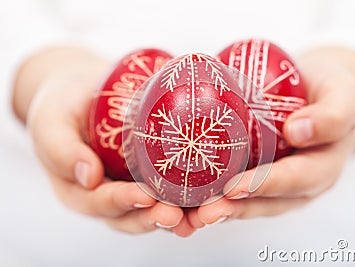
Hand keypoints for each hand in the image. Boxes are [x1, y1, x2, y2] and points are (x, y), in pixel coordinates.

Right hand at [13, 47, 194, 235]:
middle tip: (175, 215)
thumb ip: (61, 149)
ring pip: (155, 209)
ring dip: (177, 215)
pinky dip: (189, 195)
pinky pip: (170, 188)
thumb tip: (89, 177)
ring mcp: (132, 185)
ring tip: (199, 215)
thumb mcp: (50, 123)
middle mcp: (108, 195)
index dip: (122, 202)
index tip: (144, 197)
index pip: (100, 202)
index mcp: (79, 190)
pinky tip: (210, 193)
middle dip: (154, 217)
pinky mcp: (151, 173)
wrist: (82, 93)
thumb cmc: (61, 107)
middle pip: (132, 216)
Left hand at [187, 46, 354, 226]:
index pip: (295, 180)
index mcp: (322, 168)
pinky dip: (213, 195)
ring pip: (248, 203)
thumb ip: (332, 115)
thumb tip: (297, 130)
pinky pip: (237, 189)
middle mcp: (298, 184)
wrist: (320, 92)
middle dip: (234, 209)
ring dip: (219, 210)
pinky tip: (187, 197)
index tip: (234, 188)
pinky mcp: (258, 174)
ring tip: (190, 216)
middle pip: (266, 203)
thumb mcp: (344, 96)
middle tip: (204, 213)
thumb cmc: (334, 92)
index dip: (264, 186)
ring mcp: (277, 183)